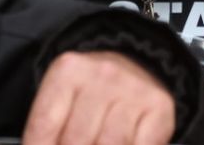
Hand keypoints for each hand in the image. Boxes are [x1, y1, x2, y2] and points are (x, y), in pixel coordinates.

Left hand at [23, 51, 175, 144]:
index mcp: (68, 70)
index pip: (44, 127)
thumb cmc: (91, 93)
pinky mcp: (159, 106)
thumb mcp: (61, 101)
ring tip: (95, 144)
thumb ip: (45, 132)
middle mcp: (103, 74)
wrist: (138, 66)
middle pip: (75, 141)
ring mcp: (133, 90)